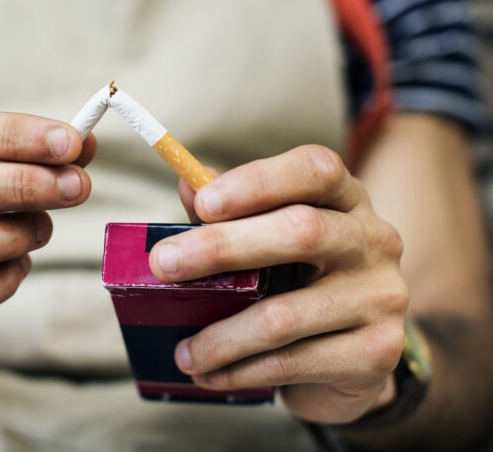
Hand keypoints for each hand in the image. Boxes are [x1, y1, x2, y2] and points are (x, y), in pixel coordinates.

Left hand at [148, 145, 407, 423]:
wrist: (354, 359)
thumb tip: (185, 184)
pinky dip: (240, 370)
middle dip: (221, 247)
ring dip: (221, 336)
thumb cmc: (299, 283)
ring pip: (286, 314)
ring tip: (183, 352)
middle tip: (163, 265)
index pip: (317, 169)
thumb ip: (230, 213)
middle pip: (301, 231)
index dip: (259, 181)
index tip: (202, 204)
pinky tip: (211, 374)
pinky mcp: (377, 351)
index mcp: (347, 200)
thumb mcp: (269, 240)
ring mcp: (380, 296)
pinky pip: (292, 361)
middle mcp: (374, 241)